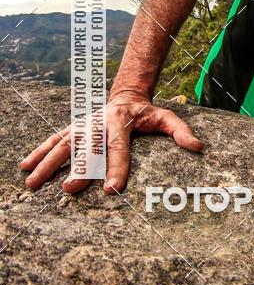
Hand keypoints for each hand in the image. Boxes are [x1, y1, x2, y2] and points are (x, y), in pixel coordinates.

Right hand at [20, 91, 201, 194]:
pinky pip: (53, 140)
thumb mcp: (167, 118)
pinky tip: (25, 166)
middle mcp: (98, 123)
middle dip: (76, 169)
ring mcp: (83, 124)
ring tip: (31, 182)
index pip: (118, 148)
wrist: (126, 95)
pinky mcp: (73, 127)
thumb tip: (197, 147)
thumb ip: (181, 131)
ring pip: (62, 144)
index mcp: (121, 122)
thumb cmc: (148, 113)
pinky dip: (38, 152)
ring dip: (46, 163)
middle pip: (86, 148)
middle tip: (69, 189)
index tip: (112, 189)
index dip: (116, 169)